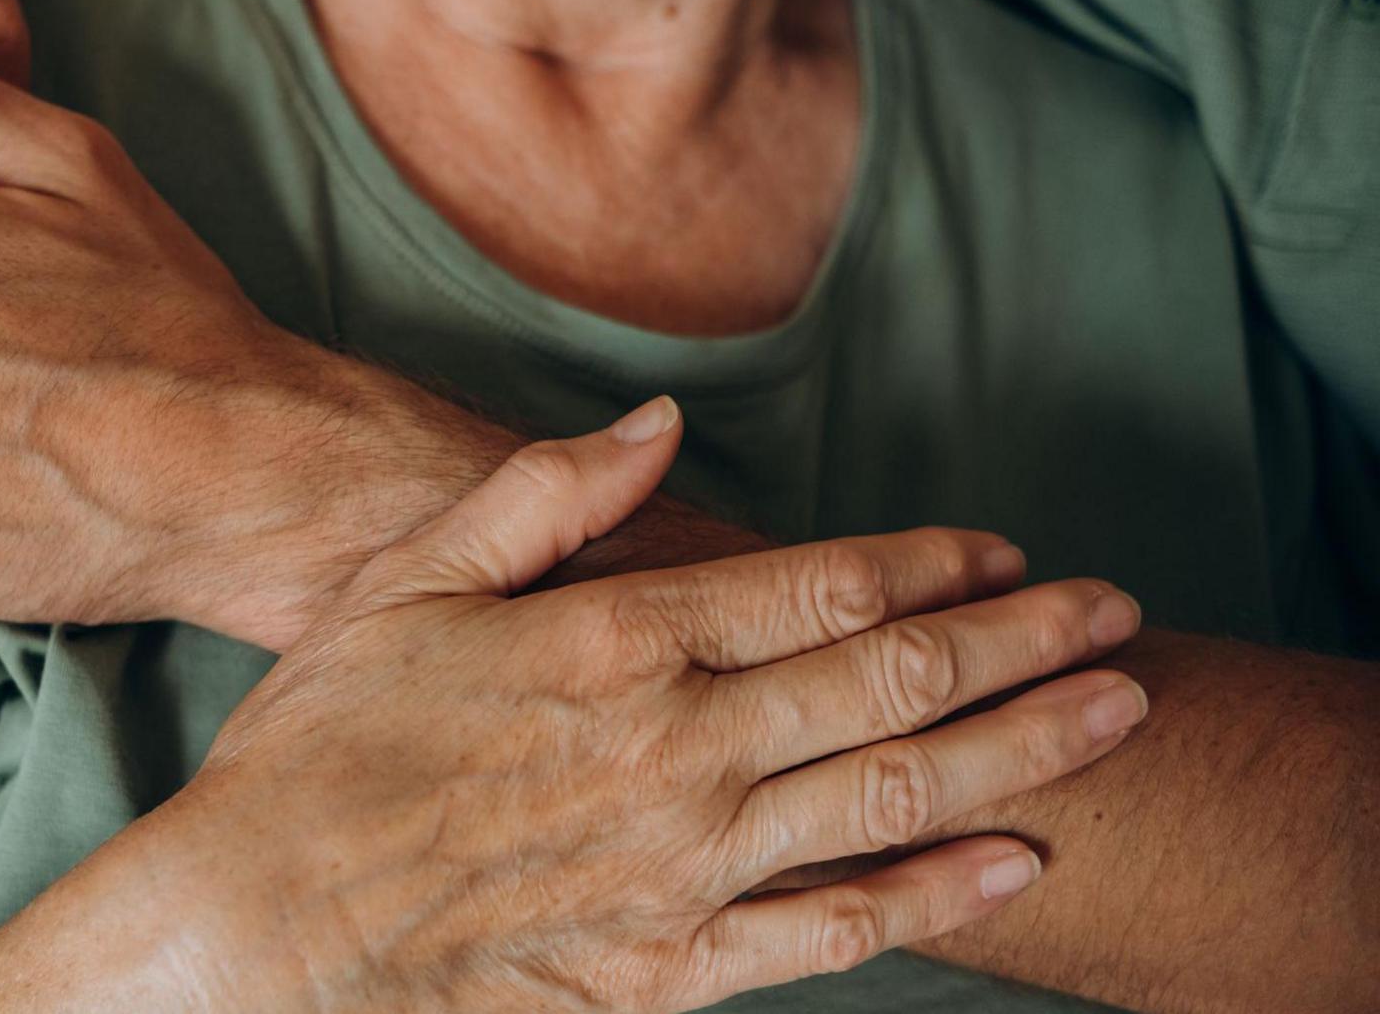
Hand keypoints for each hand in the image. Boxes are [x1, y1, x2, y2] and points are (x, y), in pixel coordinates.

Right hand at [0, 402, 1149, 1013]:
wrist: (263, 922)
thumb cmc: (323, 744)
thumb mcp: (410, 582)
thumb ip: (546, 497)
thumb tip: (659, 422)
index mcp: (620, 645)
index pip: (818, 586)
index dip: (928, 563)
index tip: (1004, 551)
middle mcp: (678, 751)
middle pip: (889, 682)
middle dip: (1020, 644)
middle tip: (1119, 615)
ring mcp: (685, 866)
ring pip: (891, 797)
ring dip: (1018, 750)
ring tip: (1115, 713)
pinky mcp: (671, 963)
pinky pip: (833, 929)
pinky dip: (934, 895)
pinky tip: (1012, 863)